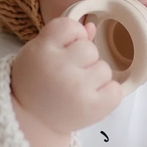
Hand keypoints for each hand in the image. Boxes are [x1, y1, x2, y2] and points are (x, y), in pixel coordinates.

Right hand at [11, 17, 121, 136]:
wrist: (31, 119)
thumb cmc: (36, 81)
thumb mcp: (39, 52)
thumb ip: (64, 36)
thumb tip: (91, 27)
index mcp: (42, 51)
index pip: (70, 27)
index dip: (72, 36)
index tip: (63, 49)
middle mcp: (59, 68)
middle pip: (90, 48)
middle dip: (83, 58)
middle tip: (68, 73)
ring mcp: (77, 89)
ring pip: (104, 68)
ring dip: (95, 77)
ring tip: (77, 88)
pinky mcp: (93, 108)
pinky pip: (115, 90)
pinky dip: (107, 93)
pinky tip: (91, 97)